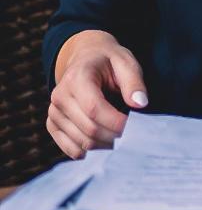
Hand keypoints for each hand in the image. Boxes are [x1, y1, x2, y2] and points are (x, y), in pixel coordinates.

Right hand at [47, 30, 147, 158]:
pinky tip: (106, 141)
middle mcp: (60, 96)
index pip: (94, 109)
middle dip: (115, 136)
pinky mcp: (53, 125)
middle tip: (134, 134)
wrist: (86, 58)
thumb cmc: (109, 61)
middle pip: (89, 129)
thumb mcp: (125, 62)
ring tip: (122, 135)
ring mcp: (54, 112)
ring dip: (106, 145)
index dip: (116, 122)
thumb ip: (134, 82)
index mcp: (77, 77)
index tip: (136, 126)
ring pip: (82, 142)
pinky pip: (72, 149)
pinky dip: (92, 151)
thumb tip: (140, 104)